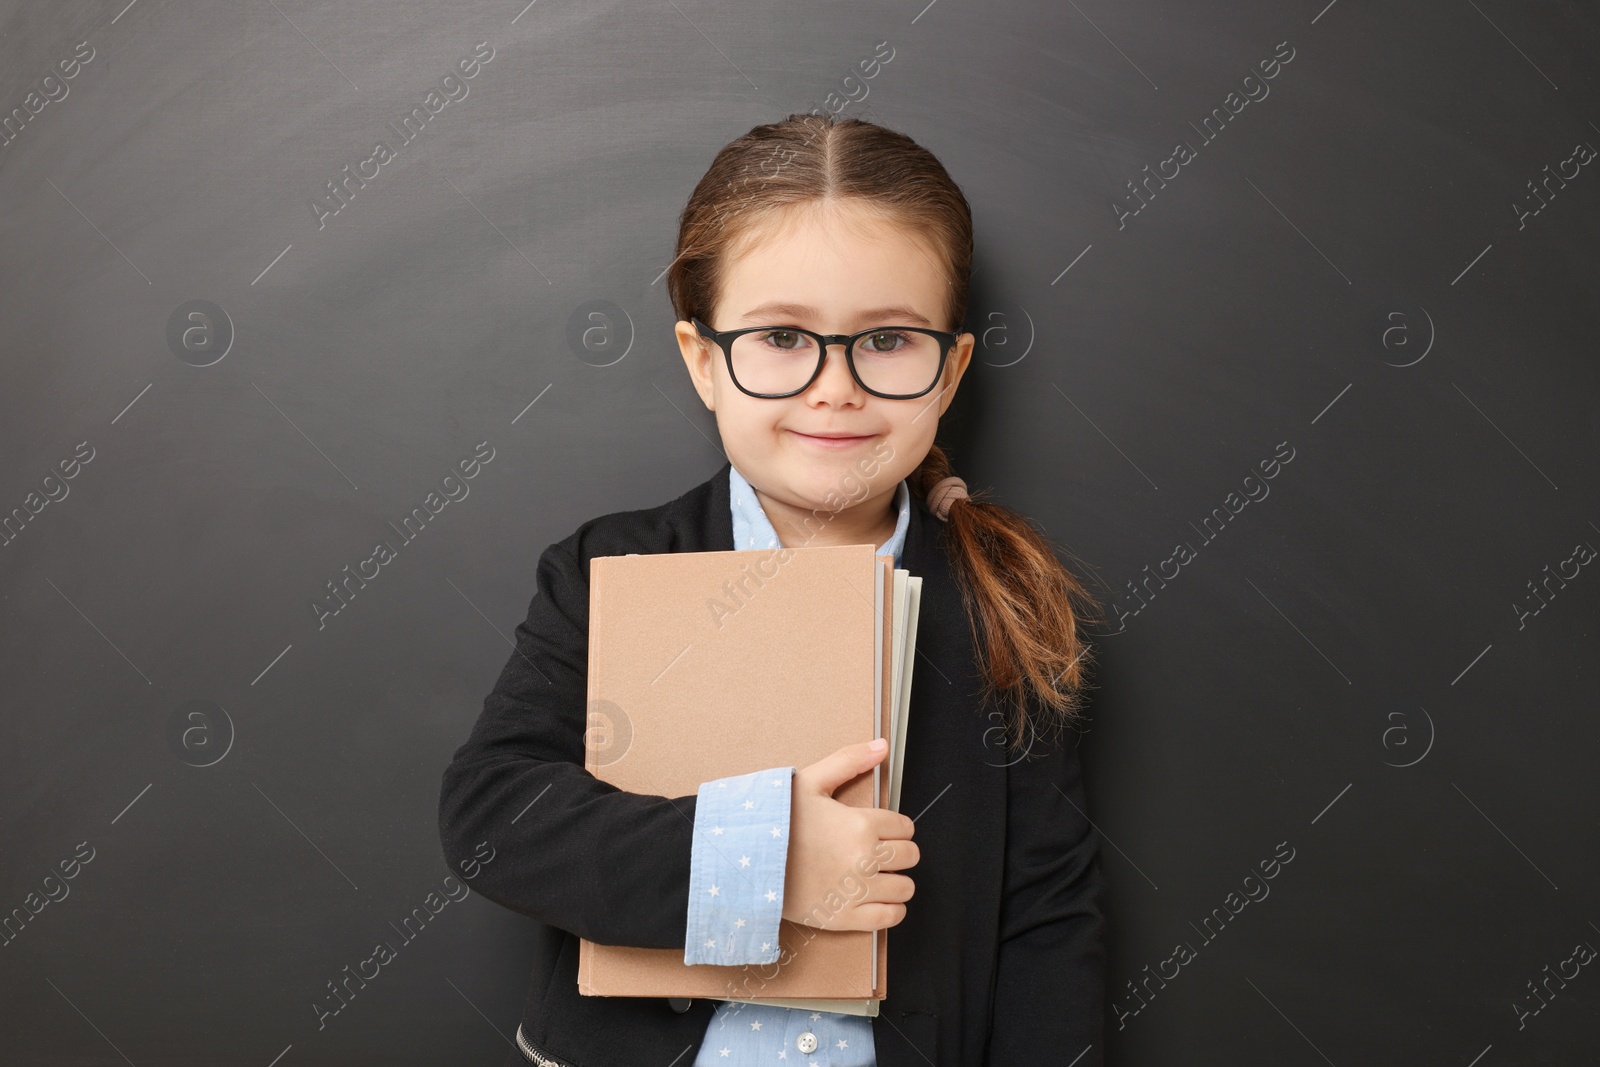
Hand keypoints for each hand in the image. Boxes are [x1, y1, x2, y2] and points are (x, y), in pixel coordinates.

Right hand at [782, 739, 918, 931]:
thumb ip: (849, 760)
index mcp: (860, 824)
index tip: (882, 830)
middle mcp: (864, 858)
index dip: (895, 826)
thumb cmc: (774, 822)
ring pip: (904, 887)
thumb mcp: (809, 782)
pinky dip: (892, 909)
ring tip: (880, 875)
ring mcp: (856, 891)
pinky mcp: (845, 918)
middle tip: (880, 851)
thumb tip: (882, 747)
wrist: (743, 861)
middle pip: (910, 856)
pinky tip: (879, 899)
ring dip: (897, 881)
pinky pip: (890, 917)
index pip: (905, 827)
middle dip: (899, 851)